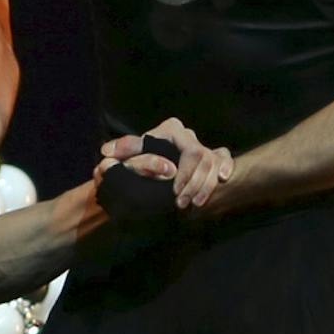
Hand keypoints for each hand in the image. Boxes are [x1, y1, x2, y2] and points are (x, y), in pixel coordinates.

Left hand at [99, 117, 232, 212]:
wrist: (149, 165)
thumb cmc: (140, 158)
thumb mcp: (131, 154)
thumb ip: (123, 151)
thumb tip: (107, 152)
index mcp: (171, 130)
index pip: (189, 150)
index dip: (185, 173)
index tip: (175, 191)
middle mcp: (189, 136)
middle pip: (203, 158)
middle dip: (194, 183)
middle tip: (182, 203)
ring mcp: (202, 146)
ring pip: (213, 162)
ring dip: (205, 185)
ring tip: (194, 204)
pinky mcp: (212, 156)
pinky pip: (224, 157)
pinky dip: (226, 166)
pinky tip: (222, 178)